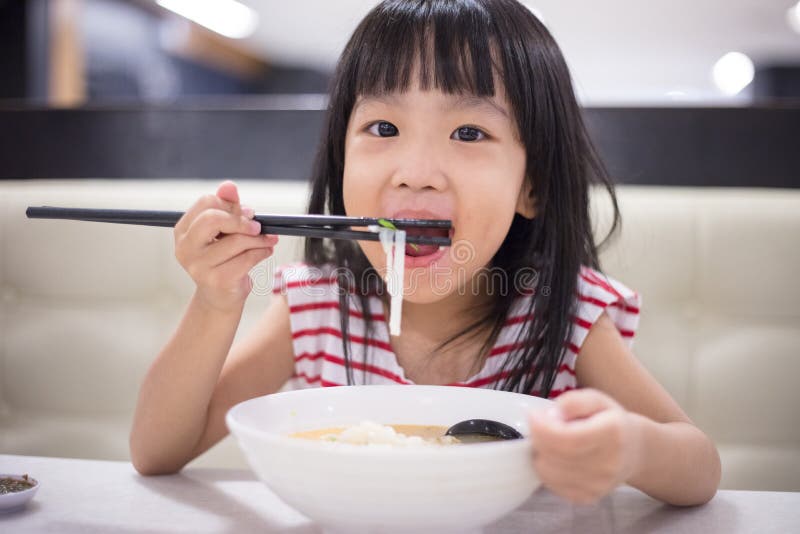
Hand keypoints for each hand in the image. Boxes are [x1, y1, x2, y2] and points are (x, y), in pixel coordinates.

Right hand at [174, 180, 277, 311]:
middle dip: (240, 220)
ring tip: (268, 240)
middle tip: (257, 225)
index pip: (205, 203)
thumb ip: (226, 207)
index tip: (247, 212)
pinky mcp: (217, 280)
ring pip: (237, 240)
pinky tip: (266, 251)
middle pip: (212, 219)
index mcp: (183, 231)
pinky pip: (247, 258)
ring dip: (259, 238)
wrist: (220, 297)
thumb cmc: (223, 260)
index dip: (230, 205)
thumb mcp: (223, 232)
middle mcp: (185, 248)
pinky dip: (262, 252)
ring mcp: (199, 266)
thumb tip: (229, 186)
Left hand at [529, 388, 642, 504]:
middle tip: (540, 425)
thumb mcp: (596, 399)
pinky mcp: (587, 497)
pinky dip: (547, 468)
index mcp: (612, 434)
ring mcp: (598, 485)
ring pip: (549, 472)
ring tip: (551, 440)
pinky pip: (552, 484)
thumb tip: (552, 415)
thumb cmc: (610, 420)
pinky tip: (557, 456)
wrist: (634, 451)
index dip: (543, 428)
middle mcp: (608, 464)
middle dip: (538, 438)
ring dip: (540, 453)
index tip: (534, 415)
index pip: (568, 439)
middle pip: (555, 455)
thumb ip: (573, 401)